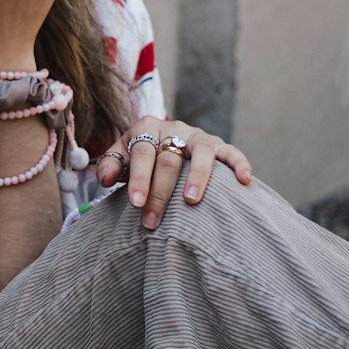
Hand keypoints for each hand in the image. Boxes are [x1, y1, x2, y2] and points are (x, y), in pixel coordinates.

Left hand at [95, 118, 251, 228]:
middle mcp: (174, 128)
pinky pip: (231, 152)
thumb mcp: (120, 158)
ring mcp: (198, 136)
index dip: (139, 178)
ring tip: (191, 201)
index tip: (136, 203)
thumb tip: (103, 180)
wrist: (161, 141)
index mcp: (146, 128)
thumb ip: (111, 166)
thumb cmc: (140, 157)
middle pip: (168, 158)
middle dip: (160, 191)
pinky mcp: (218, 145)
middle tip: (153, 220)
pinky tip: (245, 180)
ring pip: (202, 151)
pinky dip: (239, 163)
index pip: (142, 153)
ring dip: (197, 176)